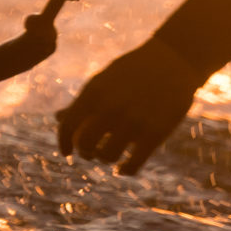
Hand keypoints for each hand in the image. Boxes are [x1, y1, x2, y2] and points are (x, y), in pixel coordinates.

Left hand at [56, 37, 208, 174]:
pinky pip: (132, 165)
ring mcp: (133, 121)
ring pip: (106, 157)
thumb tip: (57, 118)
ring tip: (109, 153)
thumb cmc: (133, 70)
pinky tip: (123, 169)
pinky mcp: (155, 133)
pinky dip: (125, 170)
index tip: (66, 153)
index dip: (63, 143)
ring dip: (105, 159)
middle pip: (84, 145)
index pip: (67, 126)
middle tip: (91, 152)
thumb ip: (82, 102)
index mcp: (94, 92)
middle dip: (85, 152)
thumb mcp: (103, 82)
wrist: (173, 60)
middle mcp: (110, 107)